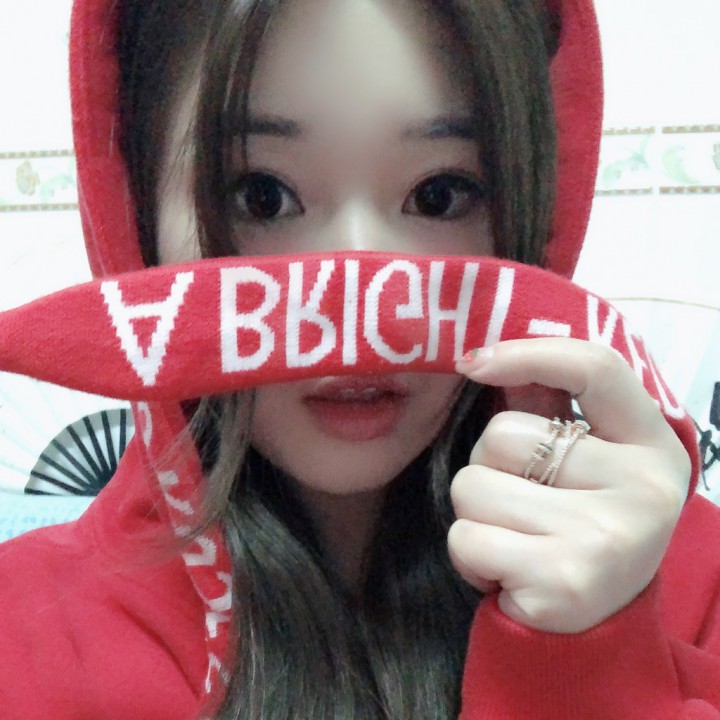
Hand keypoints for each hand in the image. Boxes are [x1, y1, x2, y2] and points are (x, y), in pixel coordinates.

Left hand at [448, 338, 690, 632]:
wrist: (599, 626)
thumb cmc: (582, 526)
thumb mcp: (587, 464)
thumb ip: (547, 408)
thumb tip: (484, 359)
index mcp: (652, 444)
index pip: (595, 368)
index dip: (528, 354)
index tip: (472, 364)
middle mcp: (643, 486)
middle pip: (501, 434)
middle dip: (487, 468)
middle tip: (522, 505)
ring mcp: (606, 535)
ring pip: (471, 487)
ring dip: (475, 515)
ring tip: (515, 540)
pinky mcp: (563, 581)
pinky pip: (465, 539)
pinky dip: (469, 557)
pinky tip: (507, 573)